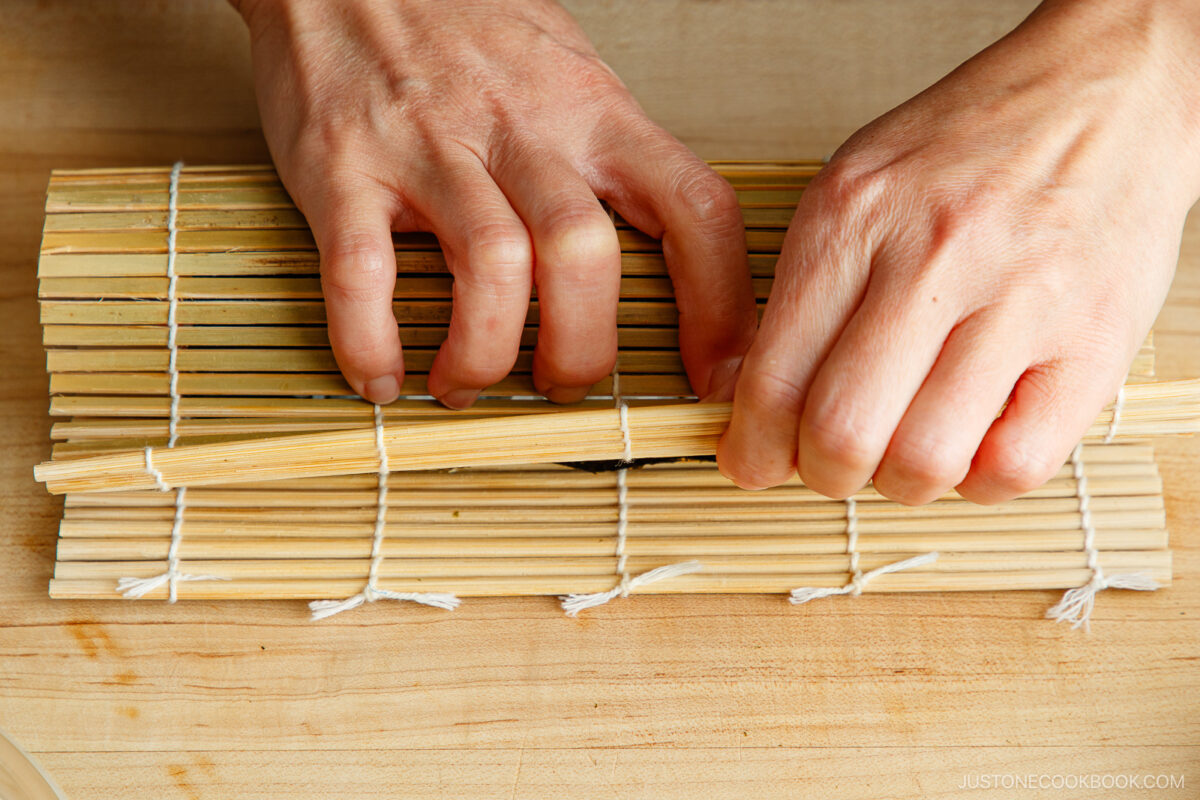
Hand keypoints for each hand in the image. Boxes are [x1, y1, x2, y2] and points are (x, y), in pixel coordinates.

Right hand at [234, 0, 755, 405]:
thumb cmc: (465, 21)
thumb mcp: (568, 69)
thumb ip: (610, 152)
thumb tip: (659, 245)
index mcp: (592, 108)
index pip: (692, 208)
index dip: (719, 305)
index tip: (716, 374)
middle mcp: (519, 126)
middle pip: (582, 256)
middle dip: (581, 351)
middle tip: (561, 382)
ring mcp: (429, 145)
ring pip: (489, 268)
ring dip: (484, 354)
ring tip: (467, 381)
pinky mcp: (343, 165)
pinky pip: (363, 274)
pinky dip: (371, 342)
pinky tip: (381, 374)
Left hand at [718, 0, 1199, 503]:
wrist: (1106, 93)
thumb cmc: (967, 150)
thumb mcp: (855, 189)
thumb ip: (804, 293)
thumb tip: (760, 406)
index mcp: (853, 218)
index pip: (773, 376)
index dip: (752, 447)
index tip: (752, 462)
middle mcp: (932, 256)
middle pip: (843, 431)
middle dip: (821, 475)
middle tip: (831, 466)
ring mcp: (1022, 300)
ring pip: (925, 460)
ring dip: (899, 484)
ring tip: (905, 454)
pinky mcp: (1097, 341)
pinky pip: (1015, 465)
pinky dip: (978, 481)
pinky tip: (971, 443)